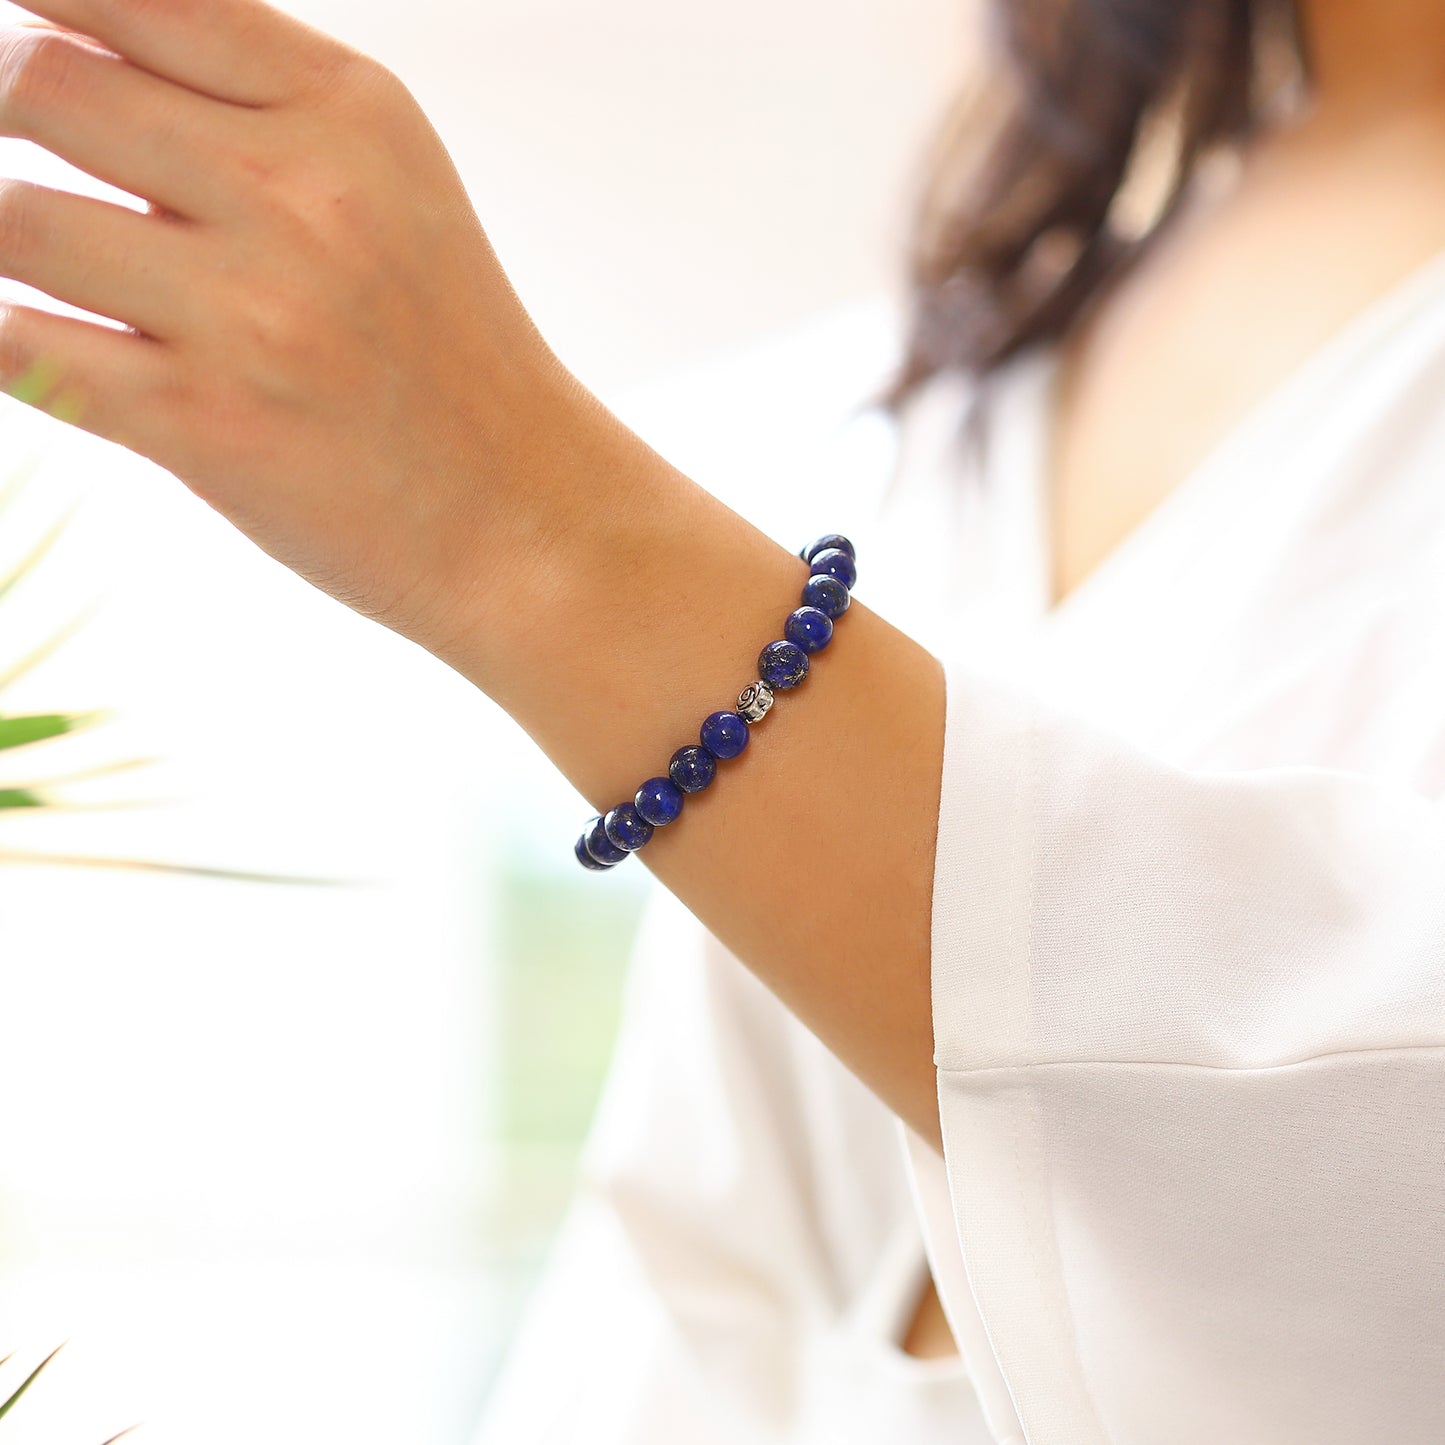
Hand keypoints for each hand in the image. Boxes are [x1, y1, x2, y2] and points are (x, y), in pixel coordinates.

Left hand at [0, 0, 572, 648]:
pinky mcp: (206, 425)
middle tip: (15, 145)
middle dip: (2, 111)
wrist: (523, 514)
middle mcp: (300, 196)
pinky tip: (61, 352)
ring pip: (14, 221)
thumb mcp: (392, 187)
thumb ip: (257, 105)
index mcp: (349, 112)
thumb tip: (79, 48)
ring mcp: (251, 314)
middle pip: (43, 86)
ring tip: (66, 273)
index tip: (20, 37)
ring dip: (12, 245)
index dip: (44, 6)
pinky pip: (24, 349)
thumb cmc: (449, 357)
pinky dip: (17, 346)